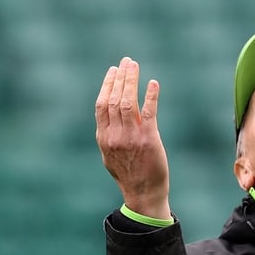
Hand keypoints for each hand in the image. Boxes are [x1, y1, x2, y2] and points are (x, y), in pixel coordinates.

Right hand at [95, 57, 170, 218]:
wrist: (143, 193)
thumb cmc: (129, 175)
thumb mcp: (110, 156)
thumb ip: (108, 136)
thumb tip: (108, 119)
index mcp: (103, 138)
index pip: (101, 105)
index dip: (107, 85)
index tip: (113, 70)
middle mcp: (114, 135)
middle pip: (113, 99)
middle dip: (120, 77)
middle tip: (127, 61)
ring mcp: (131, 137)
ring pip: (127, 102)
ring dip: (131, 81)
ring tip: (135, 66)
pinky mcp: (149, 139)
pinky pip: (148, 112)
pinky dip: (150, 96)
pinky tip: (153, 83)